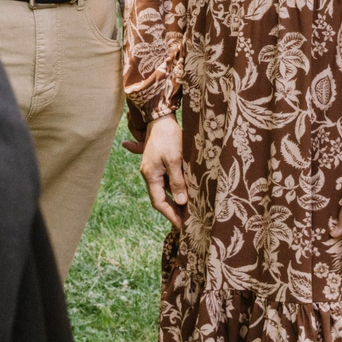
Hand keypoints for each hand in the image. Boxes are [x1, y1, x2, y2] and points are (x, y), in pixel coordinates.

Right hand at [138, 115, 190, 231]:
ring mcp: (154, 167)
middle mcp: (150, 173)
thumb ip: (176, 182)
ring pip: (165, 188)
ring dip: (176, 197)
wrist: (160, 116)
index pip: (158, 202)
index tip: (182, 225)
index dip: (170, 215)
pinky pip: (166, 178)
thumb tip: (181, 202)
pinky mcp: (159, 161)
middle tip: (189, 219)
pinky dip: (175, 186)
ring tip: (191, 207)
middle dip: (174, 209)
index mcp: (151, 175)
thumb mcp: (174, 160)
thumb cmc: (168, 137)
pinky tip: (184, 190)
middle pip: (160, 197)